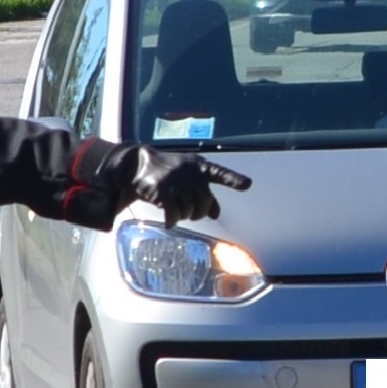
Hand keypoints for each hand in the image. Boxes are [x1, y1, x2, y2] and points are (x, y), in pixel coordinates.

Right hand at [129, 148, 252, 223]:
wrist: (139, 164)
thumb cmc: (170, 172)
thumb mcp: (189, 179)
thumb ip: (205, 194)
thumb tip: (216, 214)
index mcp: (199, 166)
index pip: (219, 173)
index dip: (233, 179)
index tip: (247, 184)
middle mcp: (189, 172)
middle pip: (204, 203)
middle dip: (198, 212)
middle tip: (190, 212)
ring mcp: (176, 181)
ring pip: (189, 210)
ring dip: (183, 216)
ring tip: (175, 208)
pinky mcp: (162, 191)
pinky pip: (173, 214)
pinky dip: (172, 221)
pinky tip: (169, 222)